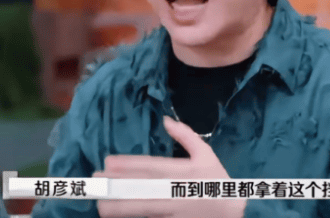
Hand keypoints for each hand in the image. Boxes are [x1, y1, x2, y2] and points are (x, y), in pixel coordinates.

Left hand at [93, 115, 246, 217]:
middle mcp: (176, 190)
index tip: (108, 162)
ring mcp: (174, 210)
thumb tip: (167, 120)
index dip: (128, 164)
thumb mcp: (206, 154)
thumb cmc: (217, 181)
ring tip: (100, 204)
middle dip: (118, 185)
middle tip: (96, 183)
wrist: (233, 213)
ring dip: (120, 206)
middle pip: (142, 188)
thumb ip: (186, 135)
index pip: (151, 166)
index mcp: (183, 171)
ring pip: (143, 208)